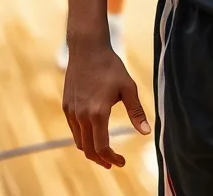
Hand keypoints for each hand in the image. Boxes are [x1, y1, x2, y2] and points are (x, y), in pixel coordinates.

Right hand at [62, 42, 150, 167]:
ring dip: (91, 150)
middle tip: (113, 163)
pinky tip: (93, 135)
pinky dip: (83, 138)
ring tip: (104, 153)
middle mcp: (81, 115)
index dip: (111, 158)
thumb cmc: (111, 67)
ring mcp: (71, 111)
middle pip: (88, 149)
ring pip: (79, 141)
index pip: (101, 147)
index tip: (121, 162)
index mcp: (97, 113)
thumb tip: (146, 132)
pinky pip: (73, 130)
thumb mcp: (128, 88)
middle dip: (101, 160)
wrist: (87, 49)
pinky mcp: (66, 106)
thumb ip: (136, 112)